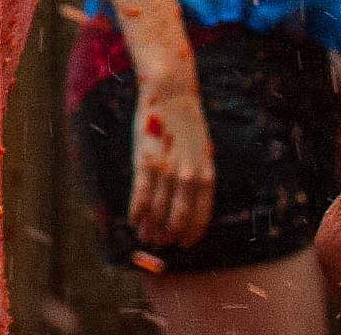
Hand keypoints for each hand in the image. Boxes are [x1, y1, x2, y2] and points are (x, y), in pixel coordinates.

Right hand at [128, 77, 218, 250]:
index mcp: (206, 175)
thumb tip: (188, 203)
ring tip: (145, 236)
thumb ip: (197, 177)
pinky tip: (133, 220)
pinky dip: (136, 212)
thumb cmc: (186, 125)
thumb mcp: (201, 153)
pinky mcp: (145, 162)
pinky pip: (141, 195)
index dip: (191, 234)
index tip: (184, 244)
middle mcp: (188, 176)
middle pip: (178, 218)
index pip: (201, 216)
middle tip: (160, 243)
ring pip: (158, 211)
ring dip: (150, 228)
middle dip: (168, 235)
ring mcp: (167, 170)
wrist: (171, 95)